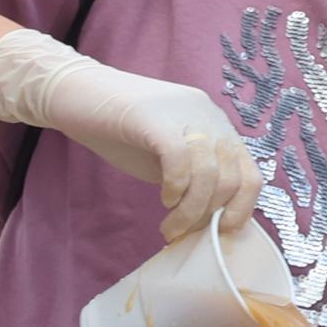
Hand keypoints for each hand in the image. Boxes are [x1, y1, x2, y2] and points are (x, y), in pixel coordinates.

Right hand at [0, 29, 259, 239]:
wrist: (75, 94)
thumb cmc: (118, 130)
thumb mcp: (165, 159)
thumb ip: (191, 180)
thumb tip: (209, 220)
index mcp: (216, 125)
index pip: (251, 172)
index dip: (242, 209)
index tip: (218, 232)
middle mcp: (209, 115)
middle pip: (233, 177)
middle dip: (209, 215)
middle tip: (181, 232)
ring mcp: (184, 113)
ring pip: (209, 172)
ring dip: (192, 210)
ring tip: (169, 226)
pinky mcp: (154, 117)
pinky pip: (180, 158)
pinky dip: (177, 186)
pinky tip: (164, 198)